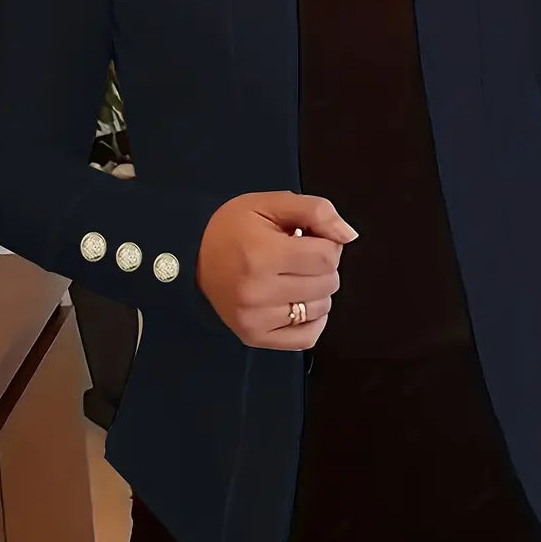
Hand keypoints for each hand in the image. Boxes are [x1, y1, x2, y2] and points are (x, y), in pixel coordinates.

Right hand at [195, 190, 358, 349]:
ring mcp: (254, 318)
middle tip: (298, 256)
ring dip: (317, 291)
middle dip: (323, 266)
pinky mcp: (254, 336)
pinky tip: (297, 301)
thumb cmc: (234, 227)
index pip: (328, 257)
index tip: (309, 238)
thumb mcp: (271, 203)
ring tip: (293, 276)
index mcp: (262, 254)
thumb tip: (349, 236)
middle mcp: (257, 291)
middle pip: (328, 283)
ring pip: (321, 309)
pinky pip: (307, 338)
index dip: (328, 243)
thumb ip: (316, 211)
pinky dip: (312, 319)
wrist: (191, 254)